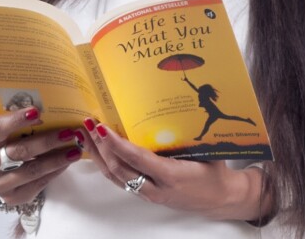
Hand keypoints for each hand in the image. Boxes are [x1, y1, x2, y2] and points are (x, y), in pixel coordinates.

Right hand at [0, 107, 85, 205]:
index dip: (16, 120)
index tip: (37, 111)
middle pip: (19, 152)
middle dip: (46, 141)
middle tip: (69, 130)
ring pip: (31, 171)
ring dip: (55, 158)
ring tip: (75, 146)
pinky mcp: (13, 197)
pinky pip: (38, 185)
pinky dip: (55, 171)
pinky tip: (68, 159)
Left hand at [82, 119, 266, 220]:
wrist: (219, 199)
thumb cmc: (213, 171)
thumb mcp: (205, 151)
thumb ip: (186, 135)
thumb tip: (169, 105)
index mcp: (172, 176)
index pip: (137, 159)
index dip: (117, 144)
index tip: (102, 127)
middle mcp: (156, 188)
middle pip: (119, 169)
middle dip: (100, 147)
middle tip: (89, 123)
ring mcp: (148, 194)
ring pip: (115, 176)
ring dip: (98, 155)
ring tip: (85, 134)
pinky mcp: (144, 194)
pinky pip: (119, 180)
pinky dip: (104, 164)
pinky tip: (96, 150)